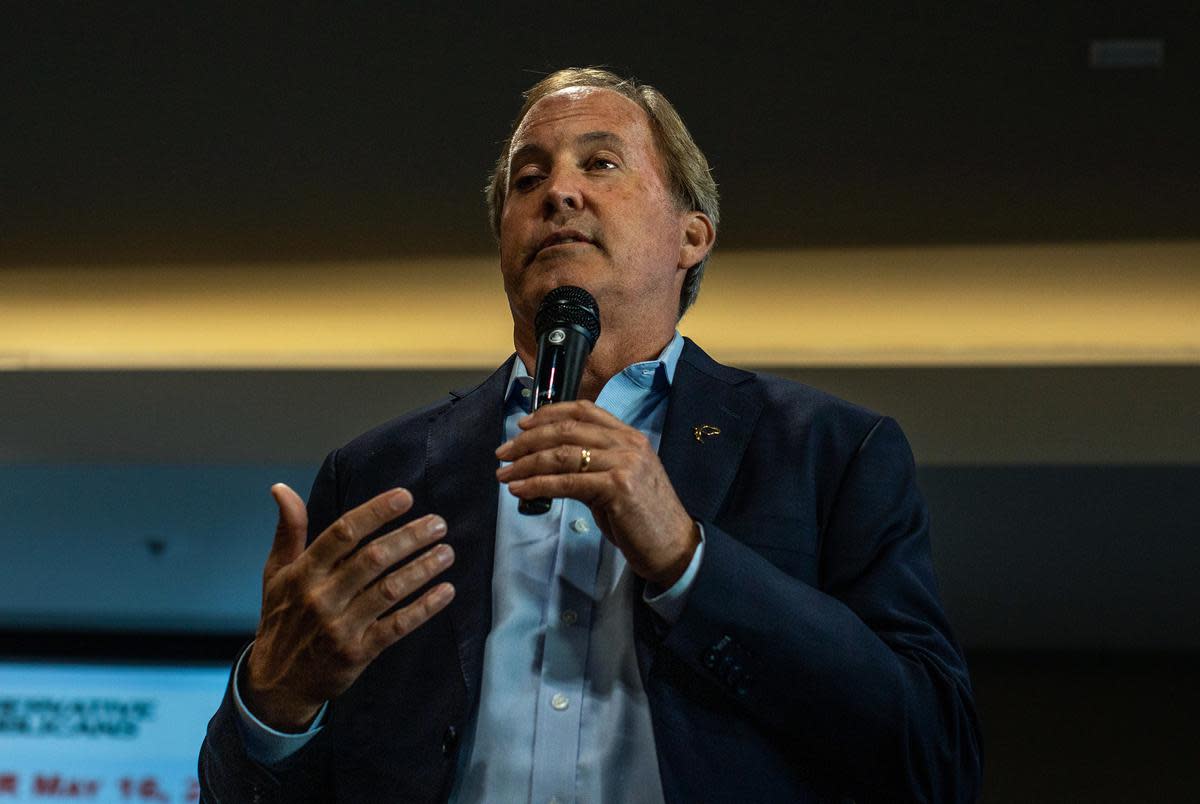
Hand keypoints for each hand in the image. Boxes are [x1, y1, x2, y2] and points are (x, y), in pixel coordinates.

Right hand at [243, 484, 455, 731]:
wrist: (276, 683)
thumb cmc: (281, 617)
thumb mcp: (276, 572)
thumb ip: (288, 530)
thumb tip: (282, 488)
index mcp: (303, 572)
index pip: (342, 533)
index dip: (375, 512)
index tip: (405, 497)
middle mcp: (321, 597)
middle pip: (372, 559)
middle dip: (409, 538)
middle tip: (438, 524)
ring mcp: (340, 626)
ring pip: (389, 590)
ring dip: (422, 569)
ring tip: (447, 552)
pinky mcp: (357, 653)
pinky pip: (396, 626)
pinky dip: (424, 608)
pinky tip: (446, 591)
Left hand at [495, 400, 697, 587]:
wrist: (673, 546)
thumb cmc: (643, 517)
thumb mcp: (621, 480)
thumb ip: (595, 463)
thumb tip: (550, 461)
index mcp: (630, 436)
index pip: (584, 411)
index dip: (549, 413)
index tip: (523, 424)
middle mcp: (628, 444)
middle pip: (567, 430)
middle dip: (528, 440)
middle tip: (503, 452)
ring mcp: (624, 464)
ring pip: (562, 455)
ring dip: (526, 463)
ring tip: (504, 473)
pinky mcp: (616, 488)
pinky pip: (565, 482)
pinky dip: (537, 485)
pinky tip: (519, 489)